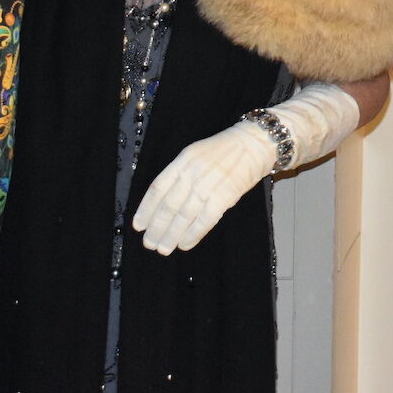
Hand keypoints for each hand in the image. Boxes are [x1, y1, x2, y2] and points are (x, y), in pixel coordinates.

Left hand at [131, 121, 274, 253]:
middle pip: (168, 205)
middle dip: (157, 227)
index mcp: (182, 161)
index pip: (158, 188)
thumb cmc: (225, 150)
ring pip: (184, 215)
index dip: (146, 208)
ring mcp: (208, 184)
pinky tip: (185, 244)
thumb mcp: (196, 154)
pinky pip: (205, 219)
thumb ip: (180, 174)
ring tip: (164, 248)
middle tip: (149, 243)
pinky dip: (193, 234)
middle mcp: (192, 173)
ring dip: (172, 235)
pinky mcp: (225, 196)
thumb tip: (164, 203)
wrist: (254, 143)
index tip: (138, 226)